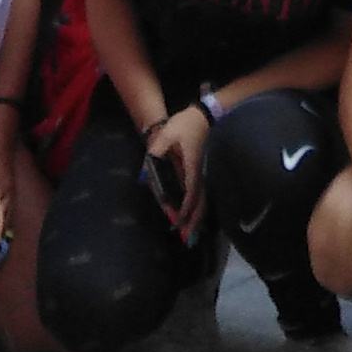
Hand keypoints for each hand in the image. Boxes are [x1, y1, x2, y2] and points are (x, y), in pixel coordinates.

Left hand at [140, 103, 211, 240]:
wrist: (207, 112)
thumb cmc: (186, 123)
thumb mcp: (168, 133)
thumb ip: (155, 151)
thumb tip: (144, 173)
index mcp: (193, 167)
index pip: (190, 193)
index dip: (185, 209)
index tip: (178, 223)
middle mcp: (203, 172)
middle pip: (201, 202)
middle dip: (194, 221)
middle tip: (188, 239)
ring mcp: (207, 171)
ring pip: (205, 199)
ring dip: (199, 216)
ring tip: (192, 232)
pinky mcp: (207, 169)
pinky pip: (205, 192)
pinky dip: (201, 205)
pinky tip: (197, 213)